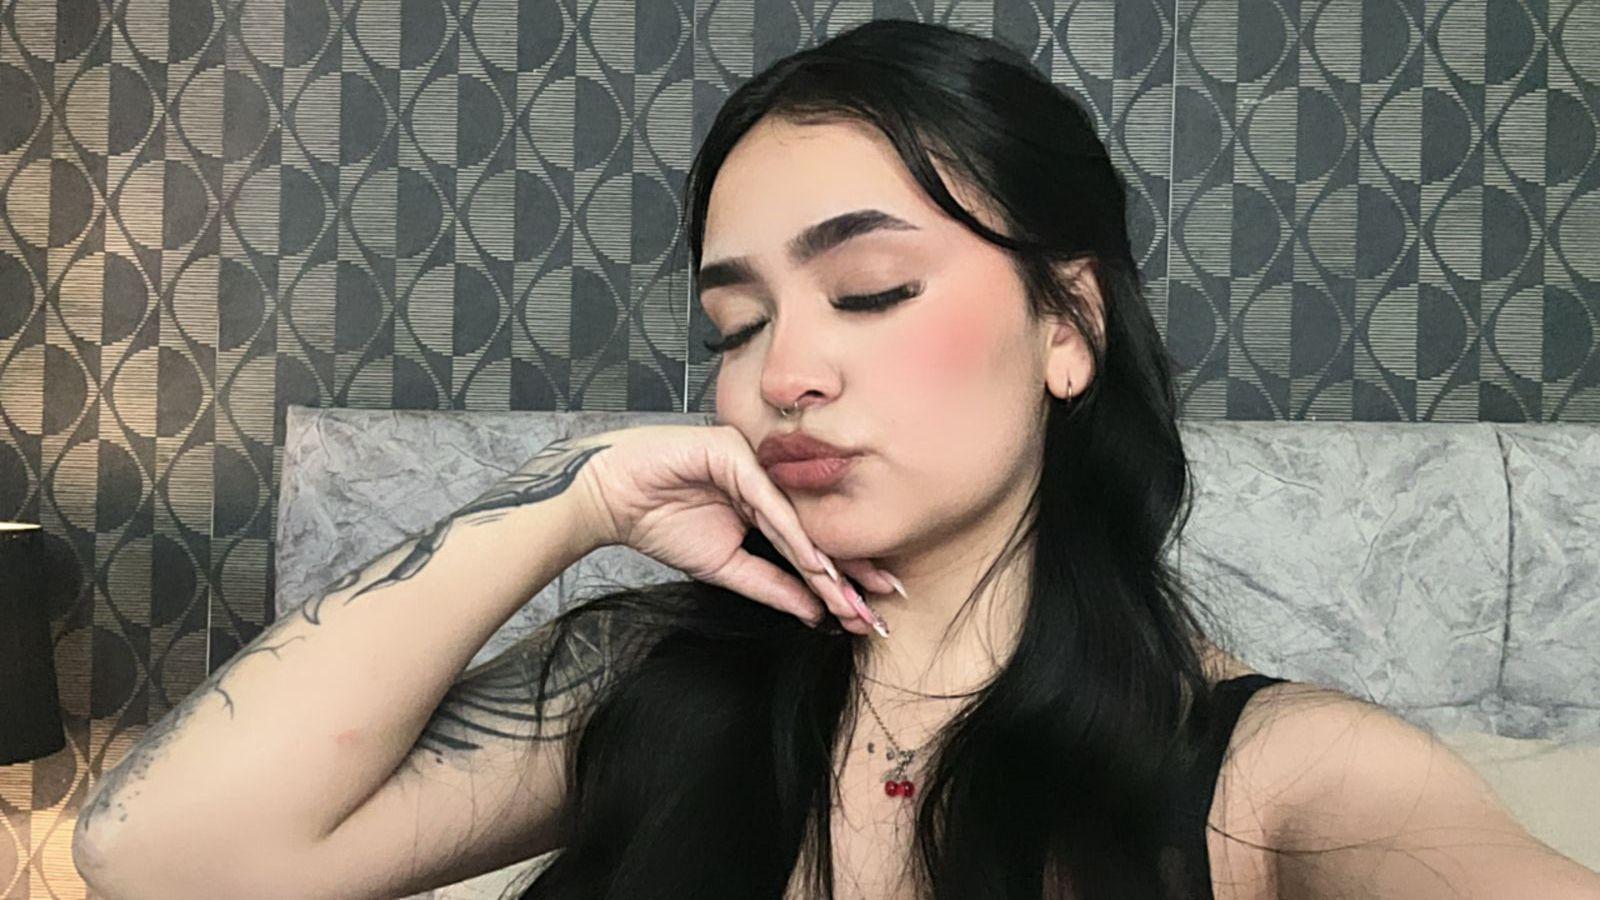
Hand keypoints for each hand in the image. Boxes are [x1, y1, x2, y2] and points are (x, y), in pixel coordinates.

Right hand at [550, 423, 895, 635]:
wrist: (610, 497)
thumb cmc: (660, 522)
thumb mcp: (725, 567)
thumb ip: (771, 586)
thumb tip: (816, 615)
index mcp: (768, 504)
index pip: (813, 544)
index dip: (843, 577)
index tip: (870, 613)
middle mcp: (769, 480)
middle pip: (818, 528)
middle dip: (852, 570)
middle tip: (886, 603)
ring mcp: (754, 462)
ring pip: (799, 518)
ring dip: (827, 561)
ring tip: (853, 597)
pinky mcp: (734, 452)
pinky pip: (769, 501)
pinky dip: (792, 534)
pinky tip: (815, 563)